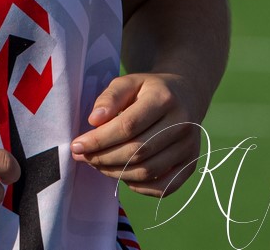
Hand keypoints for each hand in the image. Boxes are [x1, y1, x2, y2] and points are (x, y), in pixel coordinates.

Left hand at [69, 72, 205, 196]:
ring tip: (96, 164)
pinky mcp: (191, 164)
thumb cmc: (148, 89)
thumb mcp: (128, 82)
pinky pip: (164, 186)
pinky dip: (139, 186)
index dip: (99, 139)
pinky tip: (121, 175)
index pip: (128, 126)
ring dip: (116, 173)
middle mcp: (181, 124)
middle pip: (137, 151)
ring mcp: (189, 147)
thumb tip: (94, 120)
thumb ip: (110, 98)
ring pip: (148, 171)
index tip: (77, 145)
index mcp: (164, 99)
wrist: (185, 95)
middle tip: (82, 157)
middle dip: (103, 158)